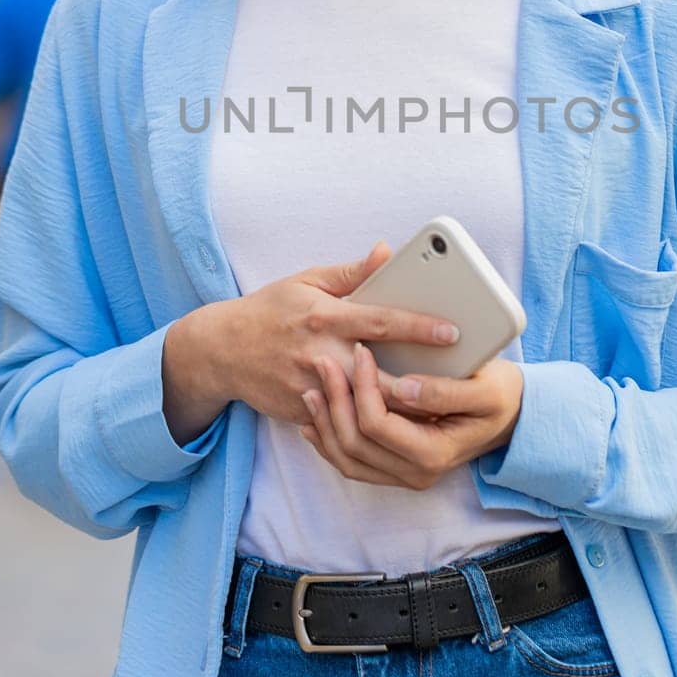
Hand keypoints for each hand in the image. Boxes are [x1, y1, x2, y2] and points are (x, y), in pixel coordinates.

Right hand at [160, 240, 463, 444]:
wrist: (220, 350)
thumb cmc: (270, 310)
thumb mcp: (306, 281)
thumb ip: (351, 272)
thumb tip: (387, 251)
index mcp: (325, 316)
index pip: (381, 321)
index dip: (419, 327)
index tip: (453, 332)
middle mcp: (319, 352)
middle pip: (379, 376)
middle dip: (419, 385)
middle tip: (455, 387)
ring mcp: (310, 385)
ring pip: (364, 407)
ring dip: (401, 412)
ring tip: (438, 410)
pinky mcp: (302, 409)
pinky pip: (342, 422)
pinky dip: (371, 424)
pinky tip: (400, 425)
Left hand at [298, 341, 523, 489]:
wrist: (511, 417)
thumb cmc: (499, 396)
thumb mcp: (485, 389)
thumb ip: (446, 392)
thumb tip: (405, 388)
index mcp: (434, 453)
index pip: (378, 425)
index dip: (362, 388)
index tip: (360, 350)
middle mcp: (415, 472)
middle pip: (354, 443)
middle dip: (334, 401)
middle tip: (323, 362)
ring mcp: (403, 474)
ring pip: (346, 457)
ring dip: (325, 422)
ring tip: (312, 387)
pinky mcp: (395, 468)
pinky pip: (351, 462)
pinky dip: (327, 441)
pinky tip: (313, 418)